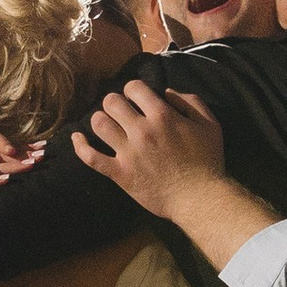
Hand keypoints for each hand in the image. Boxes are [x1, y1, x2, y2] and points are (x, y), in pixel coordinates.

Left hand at [74, 76, 229, 217]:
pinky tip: (77, 138)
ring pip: (99, 124)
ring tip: (107, 124)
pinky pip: (90, 157)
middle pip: (112, 102)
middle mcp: (141, 131)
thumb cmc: (207, 161)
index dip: (132, 89)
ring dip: (100, 120)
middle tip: (120, 111)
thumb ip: (190, 102)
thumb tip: (167, 92)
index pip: (133, 88)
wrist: (200, 198)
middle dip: (114, 102)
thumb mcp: (209, 124)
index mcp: (162, 116)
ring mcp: (128, 153)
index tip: (135, 98)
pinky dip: (80, 146)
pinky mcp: (119, 173)